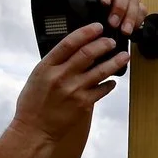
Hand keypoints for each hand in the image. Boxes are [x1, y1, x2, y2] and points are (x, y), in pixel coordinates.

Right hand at [13, 21, 128, 137]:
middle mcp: (61, 77)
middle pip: (88, 54)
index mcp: (47, 67)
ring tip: (123, 56)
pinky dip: (110, 84)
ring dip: (115, 61)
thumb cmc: (33, 104)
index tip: (98, 27)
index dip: (86, 32)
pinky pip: (102, 90)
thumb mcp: (37, 77)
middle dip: (104, 44)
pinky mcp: (84, 104)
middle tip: (111, 41)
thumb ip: (53, 63)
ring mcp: (74, 91)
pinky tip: (113, 80)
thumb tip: (72, 50)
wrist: (35, 130)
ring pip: (101, 71)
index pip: (69, 42)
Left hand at [25, 0, 145, 32]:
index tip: (102, 2)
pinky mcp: (134, 13)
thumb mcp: (63, 7)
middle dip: (119, 7)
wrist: (87, 34)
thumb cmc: (76, 17)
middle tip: (112, 22)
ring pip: (134, 0)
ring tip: (124, 31)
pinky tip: (133, 31)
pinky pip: (142, 10)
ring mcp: (124, 2)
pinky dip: (139, 20)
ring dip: (130, 16)